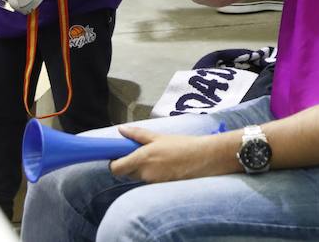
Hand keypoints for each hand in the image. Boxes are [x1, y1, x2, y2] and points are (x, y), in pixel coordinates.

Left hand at [109, 126, 223, 182]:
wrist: (204, 159)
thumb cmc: (182, 145)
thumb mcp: (158, 137)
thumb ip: (137, 135)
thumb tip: (121, 130)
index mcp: (142, 159)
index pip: (116, 169)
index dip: (114, 163)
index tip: (118, 155)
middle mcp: (145, 174)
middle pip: (127, 173)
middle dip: (129, 164)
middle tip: (140, 152)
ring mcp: (154, 184)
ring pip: (139, 177)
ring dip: (142, 169)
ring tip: (157, 157)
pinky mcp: (162, 188)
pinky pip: (150, 182)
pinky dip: (152, 175)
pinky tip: (164, 166)